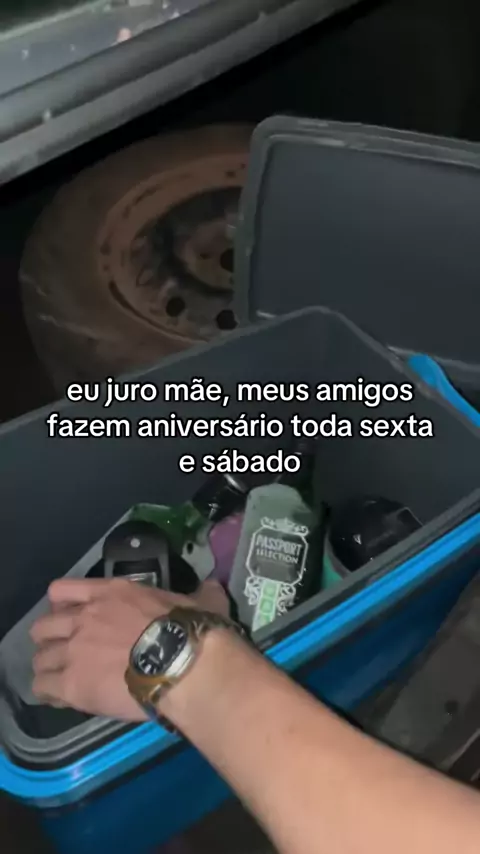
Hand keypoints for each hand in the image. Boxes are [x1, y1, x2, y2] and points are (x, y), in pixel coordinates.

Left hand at [30, 577, 228, 720]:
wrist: (185, 664)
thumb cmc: (192, 630)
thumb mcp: (201, 601)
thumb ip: (202, 593)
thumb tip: (213, 587)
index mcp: (110, 593)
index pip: (63, 590)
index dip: (61, 605)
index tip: (70, 618)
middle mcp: (84, 618)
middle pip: (43, 626)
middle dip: (50, 639)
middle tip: (66, 652)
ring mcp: (75, 650)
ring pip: (40, 658)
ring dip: (49, 668)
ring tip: (62, 681)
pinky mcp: (72, 684)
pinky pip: (42, 688)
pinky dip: (49, 694)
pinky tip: (63, 699)